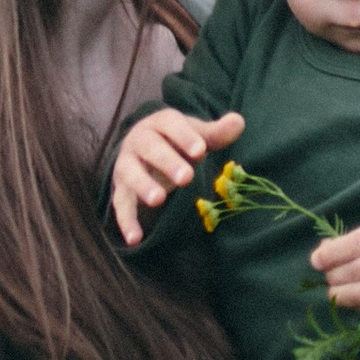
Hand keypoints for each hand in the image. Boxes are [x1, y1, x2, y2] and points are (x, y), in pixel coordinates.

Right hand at [110, 107, 245, 246]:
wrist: (143, 149)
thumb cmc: (177, 142)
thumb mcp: (196, 135)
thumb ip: (216, 132)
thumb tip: (239, 122)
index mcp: (160, 123)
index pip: (171, 125)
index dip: (185, 136)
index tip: (201, 151)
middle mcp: (138, 141)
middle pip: (150, 148)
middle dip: (168, 162)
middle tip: (186, 177)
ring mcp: (127, 165)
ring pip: (131, 174)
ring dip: (143, 186)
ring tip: (159, 200)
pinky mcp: (121, 189)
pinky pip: (121, 205)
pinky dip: (126, 221)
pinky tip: (135, 238)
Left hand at [310, 217, 359, 318]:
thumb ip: (351, 242)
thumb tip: (320, 255)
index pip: (356, 244)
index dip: (331, 254)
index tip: (316, 261)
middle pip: (354, 272)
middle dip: (333, 276)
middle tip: (328, 276)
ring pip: (359, 297)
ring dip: (339, 295)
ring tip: (335, 291)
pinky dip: (356, 306)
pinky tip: (356, 299)